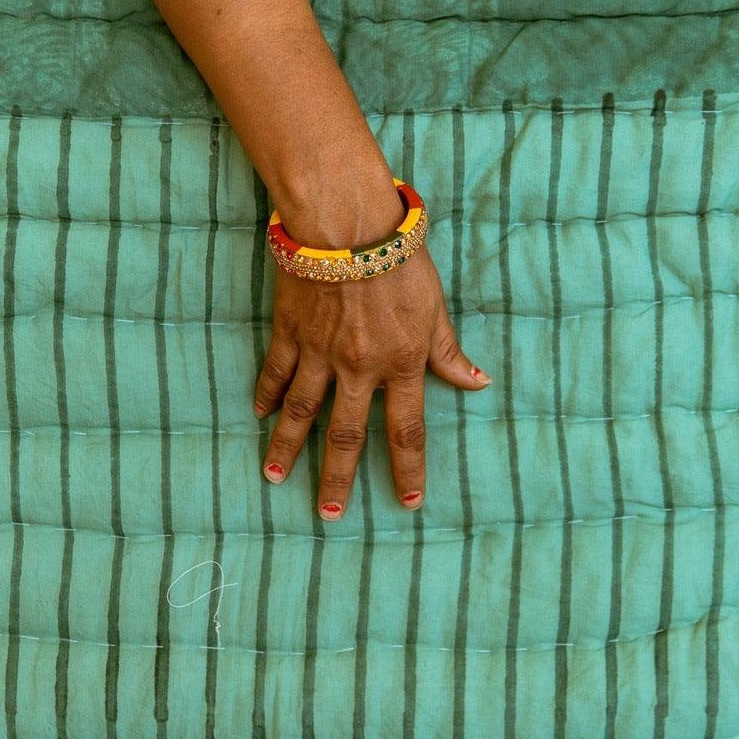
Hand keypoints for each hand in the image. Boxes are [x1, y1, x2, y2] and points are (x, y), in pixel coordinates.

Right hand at [252, 243, 491, 518]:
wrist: (348, 223)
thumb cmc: (401, 257)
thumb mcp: (436, 306)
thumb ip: (448, 351)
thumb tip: (478, 382)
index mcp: (402, 363)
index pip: (407, 431)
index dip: (408, 470)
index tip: (408, 503)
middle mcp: (359, 368)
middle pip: (348, 435)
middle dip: (338, 478)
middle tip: (329, 515)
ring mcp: (320, 353)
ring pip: (302, 413)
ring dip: (288, 449)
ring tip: (275, 479)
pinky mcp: (291, 332)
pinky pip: (276, 372)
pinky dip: (267, 395)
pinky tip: (260, 416)